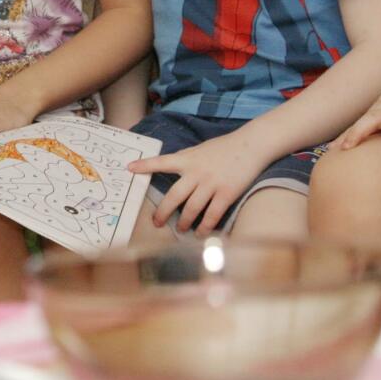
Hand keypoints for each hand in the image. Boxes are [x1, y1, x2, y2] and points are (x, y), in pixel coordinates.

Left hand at [130, 129, 266, 233]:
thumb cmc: (224, 148)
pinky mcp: (226, 193)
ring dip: (183, 222)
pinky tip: (200, 233)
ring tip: (180, 230)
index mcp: (188, 159)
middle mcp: (197, 172)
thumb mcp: (200, 150)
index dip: (145, 165)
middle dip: (163, 212)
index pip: (162, 162)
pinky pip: (212, 215)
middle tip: (156, 223)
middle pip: (174, 196)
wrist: (251, 146)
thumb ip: (186, 160)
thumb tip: (171, 168)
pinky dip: (204, 227)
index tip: (130, 168)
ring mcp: (211, 183)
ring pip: (192, 209)